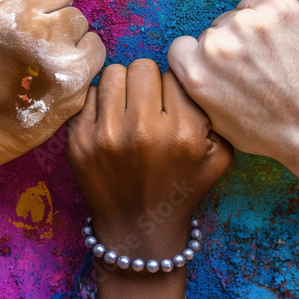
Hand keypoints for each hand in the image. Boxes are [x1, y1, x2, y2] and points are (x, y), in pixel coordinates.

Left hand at [67, 60, 232, 255]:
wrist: (139, 231)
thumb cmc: (181, 189)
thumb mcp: (219, 155)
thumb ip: (216, 113)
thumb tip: (197, 75)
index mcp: (183, 132)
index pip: (175, 75)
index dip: (174, 88)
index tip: (171, 106)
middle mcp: (144, 131)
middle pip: (142, 67)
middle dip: (147, 82)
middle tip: (148, 103)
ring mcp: (106, 136)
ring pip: (113, 74)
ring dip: (122, 87)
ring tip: (128, 109)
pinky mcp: (79, 141)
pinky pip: (88, 94)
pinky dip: (100, 103)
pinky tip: (109, 121)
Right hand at [168, 0, 298, 179]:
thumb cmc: (271, 129)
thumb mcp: (215, 120)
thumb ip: (195, 85)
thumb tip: (190, 62)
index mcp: (194, 72)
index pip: (181, 46)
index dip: (201, 57)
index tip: (222, 67)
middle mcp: (217, 43)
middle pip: (214, 29)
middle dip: (231, 43)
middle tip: (257, 66)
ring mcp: (249, 21)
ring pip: (239, 12)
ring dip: (253, 28)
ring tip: (275, 55)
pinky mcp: (279, 6)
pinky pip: (264, 0)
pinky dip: (273, 13)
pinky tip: (287, 38)